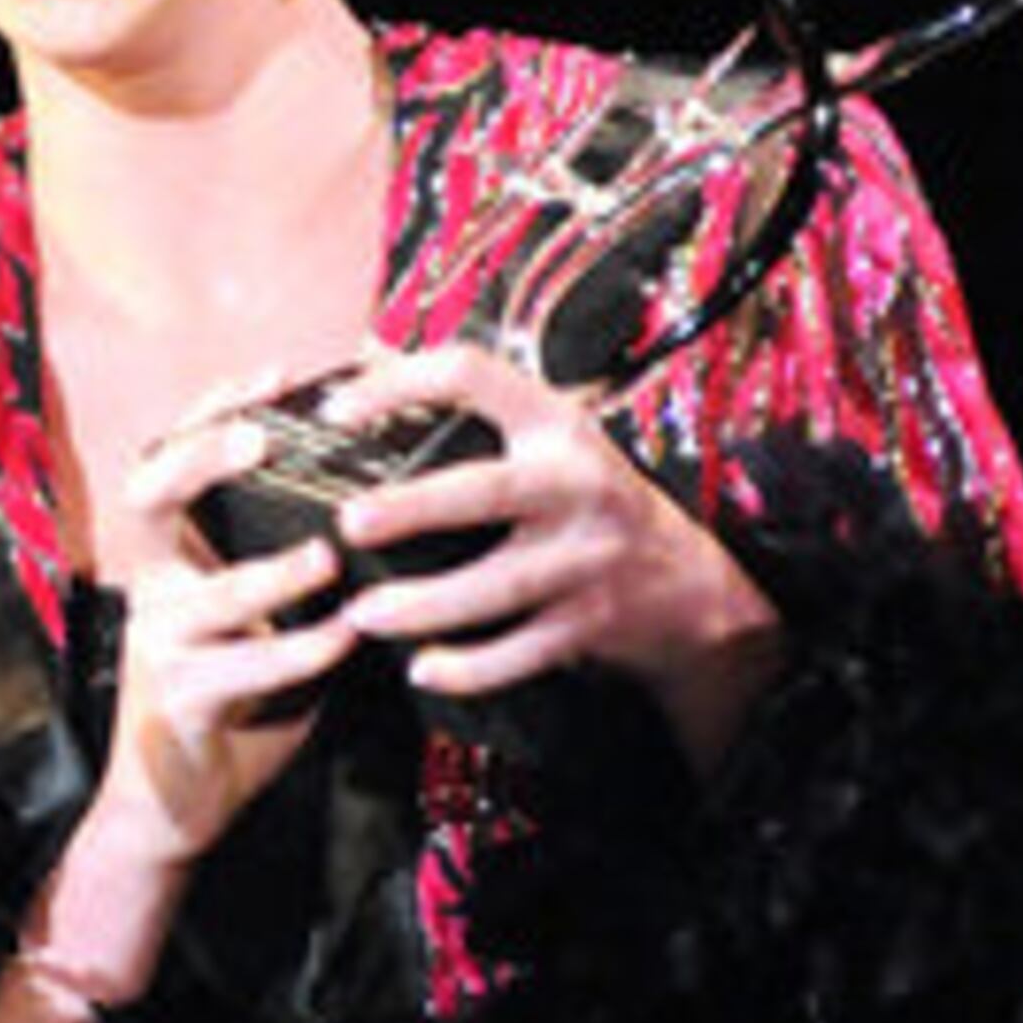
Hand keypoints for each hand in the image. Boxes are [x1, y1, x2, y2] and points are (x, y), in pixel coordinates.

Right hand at [97, 401, 366, 867]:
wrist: (178, 801)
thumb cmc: (236, 693)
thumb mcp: (262, 614)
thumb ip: (295, 560)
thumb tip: (383, 497)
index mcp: (170, 554)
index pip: (173, 457)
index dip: (217, 410)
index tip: (276, 374)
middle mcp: (152, 586)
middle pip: (149, 496)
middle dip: (204, 456)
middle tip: (263, 437)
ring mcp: (158, 643)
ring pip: (210, 594)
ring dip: (274, 575)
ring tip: (326, 559)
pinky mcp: (180, 700)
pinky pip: (242, 668)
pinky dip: (297, 652)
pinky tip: (343, 640)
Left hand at [319, 343, 782, 767]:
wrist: (685, 581)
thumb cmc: (590, 497)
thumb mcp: (549, 435)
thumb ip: (472, 405)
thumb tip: (368, 355)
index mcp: (555, 425)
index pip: (473, 376)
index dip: (400, 384)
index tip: (337, 409)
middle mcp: (574, 486)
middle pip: (487, 491)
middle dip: (414, 508)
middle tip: (350, 521)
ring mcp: (584, 558)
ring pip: (499, 585)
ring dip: (427, 604)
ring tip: (364, 613)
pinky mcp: (589, 621)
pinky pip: (522, 651)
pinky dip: (472, 667)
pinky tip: (423, 667)